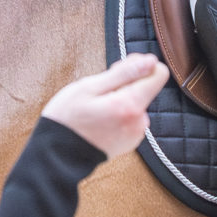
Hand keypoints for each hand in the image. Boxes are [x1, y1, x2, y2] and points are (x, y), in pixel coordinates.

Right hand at [42, 54, 168, 160]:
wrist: (58, 156)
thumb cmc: (67, 118)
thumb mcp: (89, 87)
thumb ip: (124, 73)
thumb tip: (151, 61)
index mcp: (130, 105)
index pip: (158, 73)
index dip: (140, 64)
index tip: (119, 69)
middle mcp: (139, 121)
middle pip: (145, 88)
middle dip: (125, 83)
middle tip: (98, 90)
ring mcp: (136, 134)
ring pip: (137, 102)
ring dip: (120, 99)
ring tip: (96, 108)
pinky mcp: (131, 141)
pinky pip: (131, 117)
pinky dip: (119, 113)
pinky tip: (100, 119)